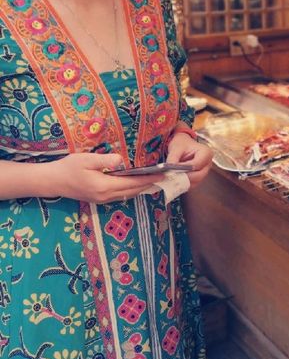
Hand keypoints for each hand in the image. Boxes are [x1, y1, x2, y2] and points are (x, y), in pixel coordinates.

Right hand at [42, 153, 163, 203]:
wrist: (52, 181)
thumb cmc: (68, 167)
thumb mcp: (86, 159)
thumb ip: (105, 160)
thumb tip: (121, 160)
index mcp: (104, 186)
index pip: (133, 183)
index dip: (149, 179)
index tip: (162, 174)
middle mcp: (106, 196)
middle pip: (133, 191)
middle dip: (150, 184)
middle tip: (165, 177)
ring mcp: (103, 199)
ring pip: (128, 194)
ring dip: (142, 188)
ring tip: (156, 180)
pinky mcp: (100, 199)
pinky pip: (121, 195)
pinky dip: (132, 189)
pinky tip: (138, 183)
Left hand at [165, 133, 212, 186]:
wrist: (183, 146)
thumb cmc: (182, 145)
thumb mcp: (176, 148)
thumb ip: (173, 159)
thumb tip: (169, 171)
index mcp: (206, 152)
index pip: (197, 164)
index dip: (185, 168)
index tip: (174, 170)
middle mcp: (208, 164)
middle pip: (198, 175)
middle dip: (184, 177)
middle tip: (172, 177)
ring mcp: (205, 172)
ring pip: (195, 182)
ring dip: (183, 182)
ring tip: (172, 179)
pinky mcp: (199, 178)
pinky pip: (192, 184)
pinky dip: (183, 184)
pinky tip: (175, 180)